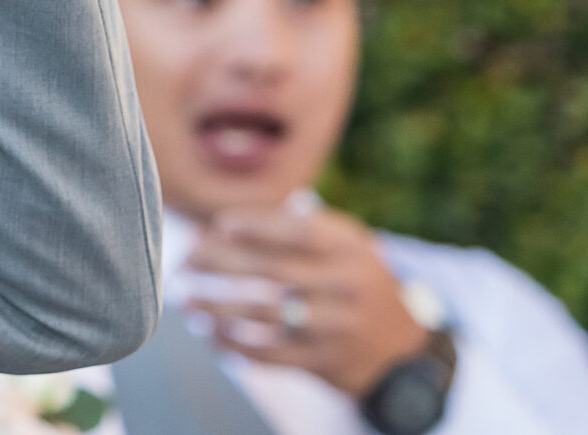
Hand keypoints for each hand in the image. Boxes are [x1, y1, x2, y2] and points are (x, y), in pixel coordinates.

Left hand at [185, 205, 430, 398]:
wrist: (403, 349)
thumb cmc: (354, 281)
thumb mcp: (346, 246)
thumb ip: (299, 227)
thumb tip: (225, 225)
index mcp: (350, 248)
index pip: (298, 232)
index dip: (257, 227)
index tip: (219, 225)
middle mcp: (346, 285)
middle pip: (271, 270)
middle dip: (220, 264)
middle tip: (184, 261)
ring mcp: (336, 326)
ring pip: (264, 313)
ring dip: (216, 307)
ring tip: (185, 300)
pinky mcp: (325, 362)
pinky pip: (270, 353)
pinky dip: (234, 344)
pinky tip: (208, 334)